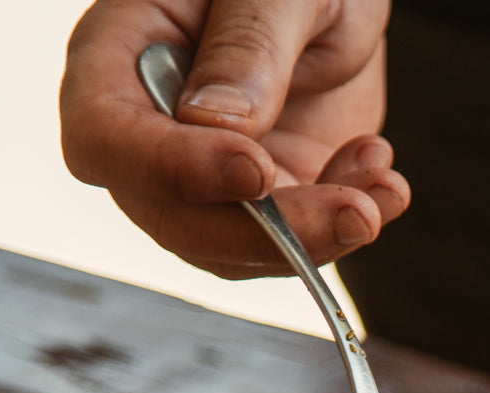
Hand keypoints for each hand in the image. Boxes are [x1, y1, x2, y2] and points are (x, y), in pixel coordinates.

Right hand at [60, 0, 409, 277]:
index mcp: (120, 57)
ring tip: (381, 189)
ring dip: (319, 239)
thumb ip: (248, 46)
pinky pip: (294, 244)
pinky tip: (381, 177)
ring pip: (239, 250)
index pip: (108, 139)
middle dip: (270, 233)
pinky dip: (345, 225)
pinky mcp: (268, 201)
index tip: (255, 171)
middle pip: (177, 221)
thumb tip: (218, 124)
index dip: (174, 171)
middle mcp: (152, 132)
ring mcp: (210, 177)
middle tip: (353, 213)